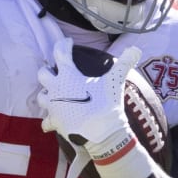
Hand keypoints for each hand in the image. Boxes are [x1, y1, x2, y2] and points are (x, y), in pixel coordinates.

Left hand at [36, 39, 151, 177]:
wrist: (102, 134)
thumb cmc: (106, 105)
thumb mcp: (115, 81)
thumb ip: (124, 64)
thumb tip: (136, 49)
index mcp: (68, 76)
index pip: (60, 53)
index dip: (64, 44)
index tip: (68, 43)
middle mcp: (56, 89)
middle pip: (43, 74)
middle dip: (48, 70)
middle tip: (57, 70)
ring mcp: (53, 107)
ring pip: (41, 97)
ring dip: (46, 93)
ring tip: (54, 93)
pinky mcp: (55, 122)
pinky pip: (46, 121)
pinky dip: (49, 119)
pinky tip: (54, 119)